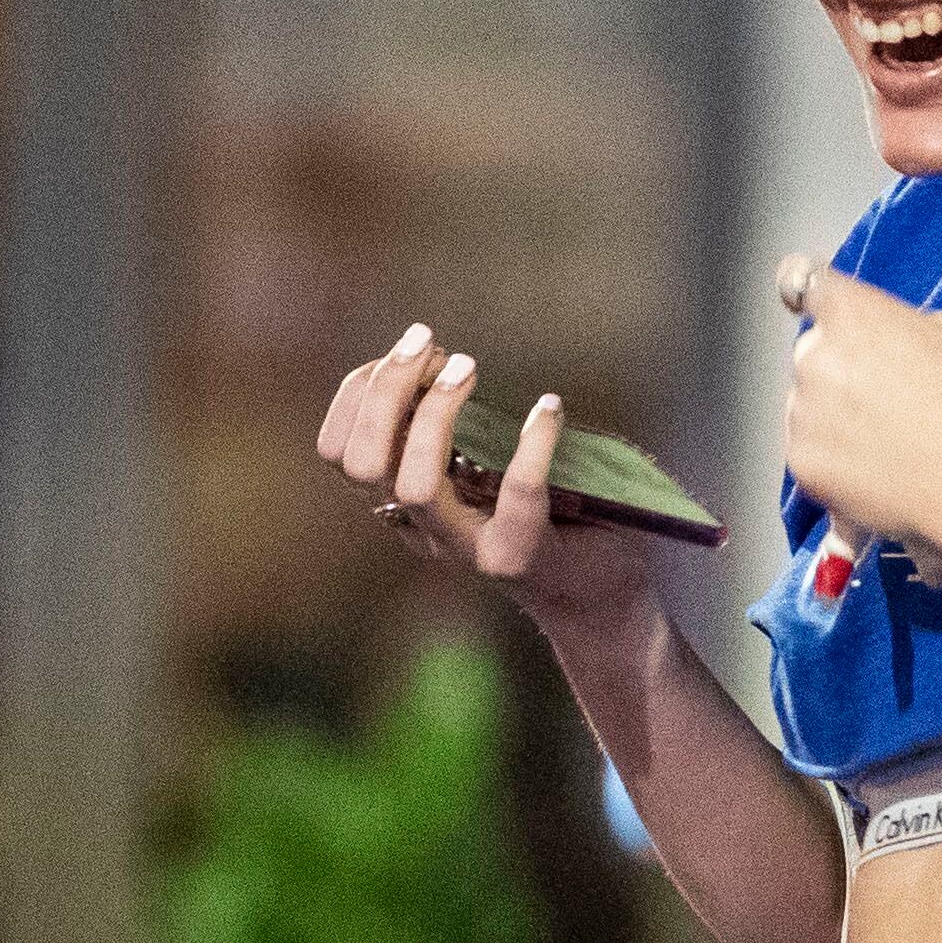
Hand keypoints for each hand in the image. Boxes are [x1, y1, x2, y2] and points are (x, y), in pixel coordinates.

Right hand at [320, 321, 657, 636]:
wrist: (602, 598)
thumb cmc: (550, 519)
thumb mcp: (486, 466)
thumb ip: (453, 427)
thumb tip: (428, 355)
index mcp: (404, 503)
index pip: (339, 452)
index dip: (357, 393)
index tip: (405, 351)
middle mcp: (424, 529)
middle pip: (362, 464)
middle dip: (386, 392)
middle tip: (432, 344)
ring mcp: (465, 549)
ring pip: (413, 487)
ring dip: (434, 414)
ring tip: (469, 367)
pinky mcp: (518, 559)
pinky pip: (516, 495)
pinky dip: (533, 443)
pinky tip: (550, 408)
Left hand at [777, 260, 941, 584]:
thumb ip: (916, 325)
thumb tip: (905, 338)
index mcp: (852, 311)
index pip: (802, 280)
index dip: (799, 288)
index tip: (797, 297)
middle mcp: (815, 355)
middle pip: (814, 356)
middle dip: (840, 373)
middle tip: (888, 403)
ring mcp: (803, 413)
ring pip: (810, 410)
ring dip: (837, 422)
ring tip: (891, 449)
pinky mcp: (803, 465)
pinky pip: (813, 457)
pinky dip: (838, 467)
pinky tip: (881, 478)